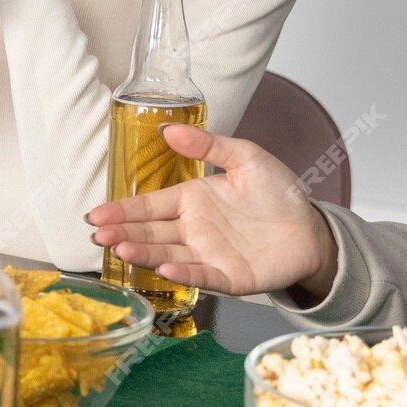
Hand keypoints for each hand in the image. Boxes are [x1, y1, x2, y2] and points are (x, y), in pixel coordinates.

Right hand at [85, 123, 338, 300]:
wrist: (312, 228)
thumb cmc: (278, 193)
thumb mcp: (245, 157)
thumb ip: (208, 145)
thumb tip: (168, 128)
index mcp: (191, 200)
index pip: (149, 206)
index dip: (121, 210)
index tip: (94, 214)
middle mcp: (193, 230)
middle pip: (150, 232)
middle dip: (122, 234)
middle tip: (97, 235)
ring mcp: (208, 255)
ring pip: (167, 254)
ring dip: (143, 253)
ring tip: (120, 249)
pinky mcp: (229, 277)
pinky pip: (201, 274)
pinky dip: (182, 272)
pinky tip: (164, 267)